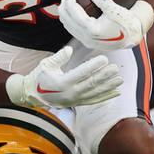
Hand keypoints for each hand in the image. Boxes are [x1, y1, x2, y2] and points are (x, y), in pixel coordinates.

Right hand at [6, 45, 121, 107]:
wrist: (33, 95)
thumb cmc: (40, 77)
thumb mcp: (46, 64)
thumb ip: (59, 58)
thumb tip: (69, 50)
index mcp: (62, 82)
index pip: (82, 73)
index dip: (94, 66)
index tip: (105, 59)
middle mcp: (70, 93)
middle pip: (91, 84)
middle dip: (105, 76)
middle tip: (116, 68)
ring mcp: (74, 100)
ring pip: (95, 93)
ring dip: (108, 87)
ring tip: (120, 79)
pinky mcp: (77, 104)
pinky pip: (94, 101)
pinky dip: (105, 97)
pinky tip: (116, 92)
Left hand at [59, 0, 153, 50]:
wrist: (132, 37)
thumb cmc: (125, 22)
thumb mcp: (114, 9)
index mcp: (92, 29)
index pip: (75, 14)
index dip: (70, 3)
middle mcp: (88, 38)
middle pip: (68, 22)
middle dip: (64, 10)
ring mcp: (87, 42)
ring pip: (70, 29)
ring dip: (65, 17)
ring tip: (64, 6)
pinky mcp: (89, 43)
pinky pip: (74, 33)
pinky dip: (70, 23)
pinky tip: (71, 17)